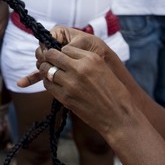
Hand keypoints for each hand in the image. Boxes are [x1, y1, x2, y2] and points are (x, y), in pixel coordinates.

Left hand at [18, 26, 132, 134]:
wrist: (118, 116)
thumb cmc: (114, 92)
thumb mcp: (103, 68)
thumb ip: (85, 59)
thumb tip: (66, 53)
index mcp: (91, 58)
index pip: (66, 48)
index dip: (62, 51)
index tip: (61, 55)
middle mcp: (79, 68)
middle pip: (52, 55)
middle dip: (49, 56)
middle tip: (49, 60)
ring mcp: (71, 84)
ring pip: (46, 69)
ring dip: (45, 69)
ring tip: (49, 71)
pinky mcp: (65, 98)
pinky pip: (48, 84)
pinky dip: (48, 81)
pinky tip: (54, 83)